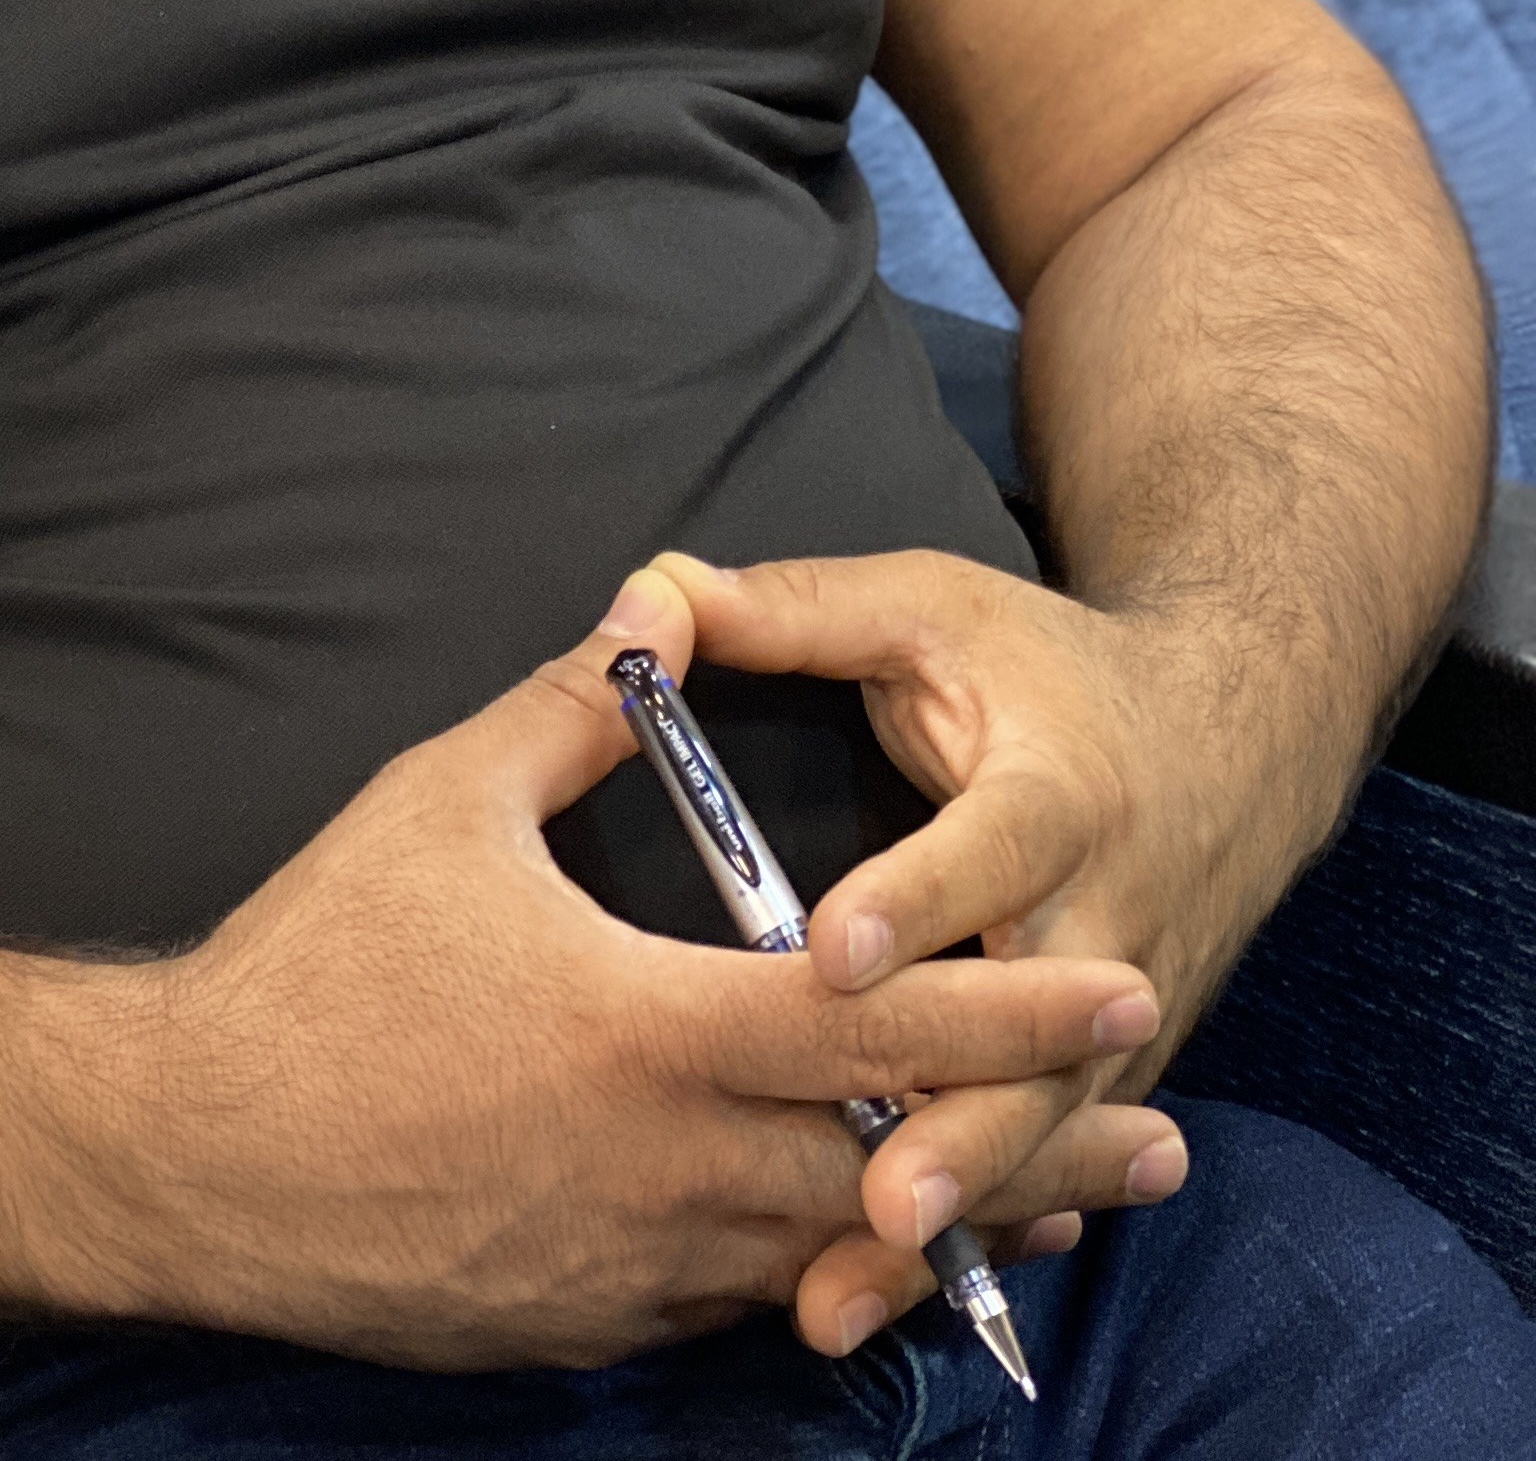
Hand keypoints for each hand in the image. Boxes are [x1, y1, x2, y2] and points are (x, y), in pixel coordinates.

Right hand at [66, 571, 1171, 1371]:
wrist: (197, 1150)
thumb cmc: (317, 965)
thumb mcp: (441, 804)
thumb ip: (565, 708)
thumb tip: (649, 611)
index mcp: (650, 1030)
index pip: (879, 1022)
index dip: (1013, 1007)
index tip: (1123, 987)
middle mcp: (669, 1167)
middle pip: (900, 1169)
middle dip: (1044, 1151)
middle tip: (1163, 1140)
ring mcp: (632, 1265)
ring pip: (834, 1253)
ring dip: (953, 1226)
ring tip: (1061, 1209)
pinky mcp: (585, 1323)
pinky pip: (737, 1299)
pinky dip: (821, 1270)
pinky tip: (855, 1249)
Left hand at [660, 545, 1316, 1354]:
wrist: (1232, 737)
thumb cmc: (1053, 668)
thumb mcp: (930, 607)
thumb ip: (792, 609)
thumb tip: (651, 591)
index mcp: (1054, 796)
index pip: (988, 853)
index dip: (916, 901)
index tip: (830, 957)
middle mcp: (1102, 922)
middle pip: (1038, 1044)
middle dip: (959, 1129)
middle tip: (875, 1197)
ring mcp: (1118, 1018)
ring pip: (1039, 1133)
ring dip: (956, 1212)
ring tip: (847, 1290)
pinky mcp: (1108, 1071)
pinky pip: (1042, 1160)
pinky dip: (978, 1230)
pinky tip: (894, 1293)